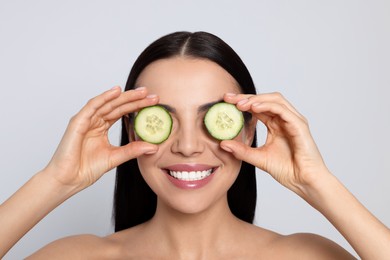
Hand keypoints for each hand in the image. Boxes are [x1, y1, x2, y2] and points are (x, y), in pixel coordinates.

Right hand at [44, 87, 158, 190]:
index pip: (122, 112)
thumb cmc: (86, 169)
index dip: (137, 106)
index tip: (154, 103)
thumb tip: (154, 147)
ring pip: (108, 103)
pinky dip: (104, 97)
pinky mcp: (78, 122)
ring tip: (141, 92)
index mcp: (102, 128)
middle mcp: (94, 121)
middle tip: (152, 95)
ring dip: (124, 96)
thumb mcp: (116, 157)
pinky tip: (117, 91)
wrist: (68, 180)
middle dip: (135, 99)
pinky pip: (92, 106)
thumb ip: (133, 150)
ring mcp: (86, 120)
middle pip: (117, 106)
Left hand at [221, 92, 327, 194]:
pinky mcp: (299, 125)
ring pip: (275, 100)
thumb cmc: (288, 170)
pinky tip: (254, 108)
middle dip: (246, 97)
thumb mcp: (258, 158)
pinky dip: (268, 106)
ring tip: (240, 103)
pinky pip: (283, 110)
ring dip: (256, 99)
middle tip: (228, 98)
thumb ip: (242, 151)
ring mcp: (293, 121)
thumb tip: (222, 144)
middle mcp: (284, 120)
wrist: (304, 182)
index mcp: (276, 125)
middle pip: (265, 100)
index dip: (242, 102)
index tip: (225, 102)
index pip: (258, 107)